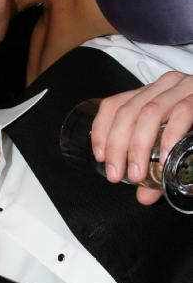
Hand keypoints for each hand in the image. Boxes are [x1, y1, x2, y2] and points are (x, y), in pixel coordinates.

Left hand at [91, 72, 192, 204]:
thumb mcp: (172, 141)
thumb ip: (156, 167)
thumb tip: (144, 196)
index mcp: (151, 93)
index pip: (114, 104)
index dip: (101, 130)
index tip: (99, 156)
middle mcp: (165, 86)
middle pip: (127, 112)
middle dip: (116, 146)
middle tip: (116, 175)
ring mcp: (185, 88)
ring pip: (149, 112)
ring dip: (138, 146)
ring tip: (137, 173)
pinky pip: (183, 112)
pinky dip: (170, 136)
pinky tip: (165, 156)